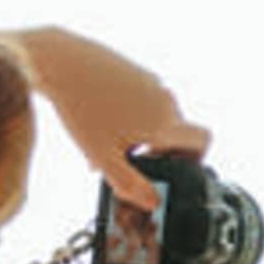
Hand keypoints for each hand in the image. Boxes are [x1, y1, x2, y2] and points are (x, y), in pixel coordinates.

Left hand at [11, 26, 210, 192]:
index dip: (195, 159)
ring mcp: (150, 82)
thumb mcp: (103, 157)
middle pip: (175, 132)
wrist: (61, 61)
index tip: (173, 168)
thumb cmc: (81, 108)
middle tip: (129, 163)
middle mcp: (165, 100)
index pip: (203, 140)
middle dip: (157, 151)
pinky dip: (130, 114)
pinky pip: (142, 98)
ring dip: (141, 133)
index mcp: (164, 122)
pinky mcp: (134, 71)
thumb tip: (153, 202)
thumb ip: (130, 185)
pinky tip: (99, 120)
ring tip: (107, 143)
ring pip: (156, 115)